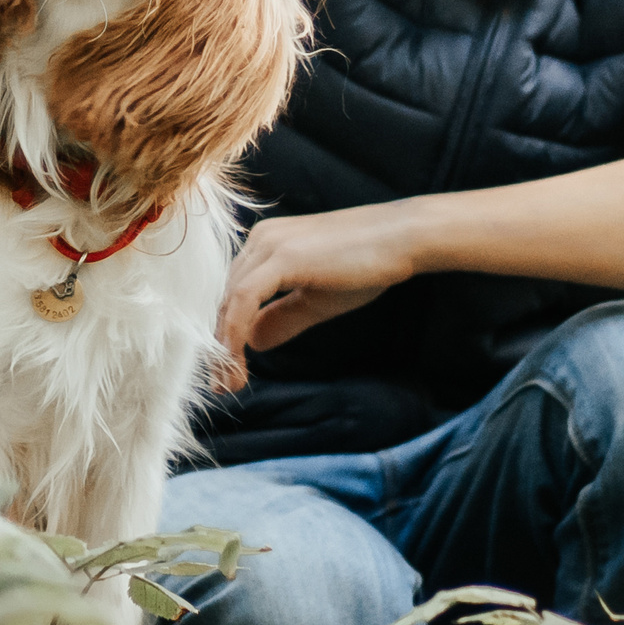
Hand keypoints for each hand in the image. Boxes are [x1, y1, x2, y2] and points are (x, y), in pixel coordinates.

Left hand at [216, 207, 417, 363]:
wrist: (403, 239)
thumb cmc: (366, 265)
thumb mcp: (315, 300)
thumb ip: (282, 318)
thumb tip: (252, 343)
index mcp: (266, 244)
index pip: (233, 293)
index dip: (226, 333)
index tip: (228, 371)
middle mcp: (260, 239)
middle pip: (224, 297)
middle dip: (220, 344)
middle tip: (223, 385)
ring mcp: (268, 244)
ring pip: (229, 300)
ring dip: (225, 345)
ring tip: (229, 382)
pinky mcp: (282, 256)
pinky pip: (244, 299)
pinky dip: (235, 332)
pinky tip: (237, 360)